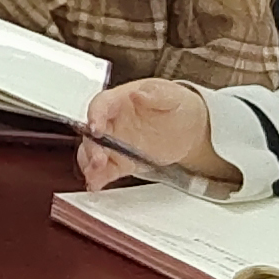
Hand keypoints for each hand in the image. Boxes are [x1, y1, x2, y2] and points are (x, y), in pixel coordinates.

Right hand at [74, 78, 225, 190]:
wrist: (189, 128)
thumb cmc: (176, 105)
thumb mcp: (171, 95)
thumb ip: (155, 94)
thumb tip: (138, 94)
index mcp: (119, 101)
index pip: (101, 105)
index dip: (95, 116)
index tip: (96, 127)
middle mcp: (112, 122)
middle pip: (91, 133)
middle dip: (92, 148)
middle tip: (99, 160)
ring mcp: (115, 143)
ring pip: (93, 153)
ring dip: (90, 164)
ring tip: (94, 174)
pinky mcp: (122, 162)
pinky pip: (106, 170)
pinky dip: (99, 178)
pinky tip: (96, 184)